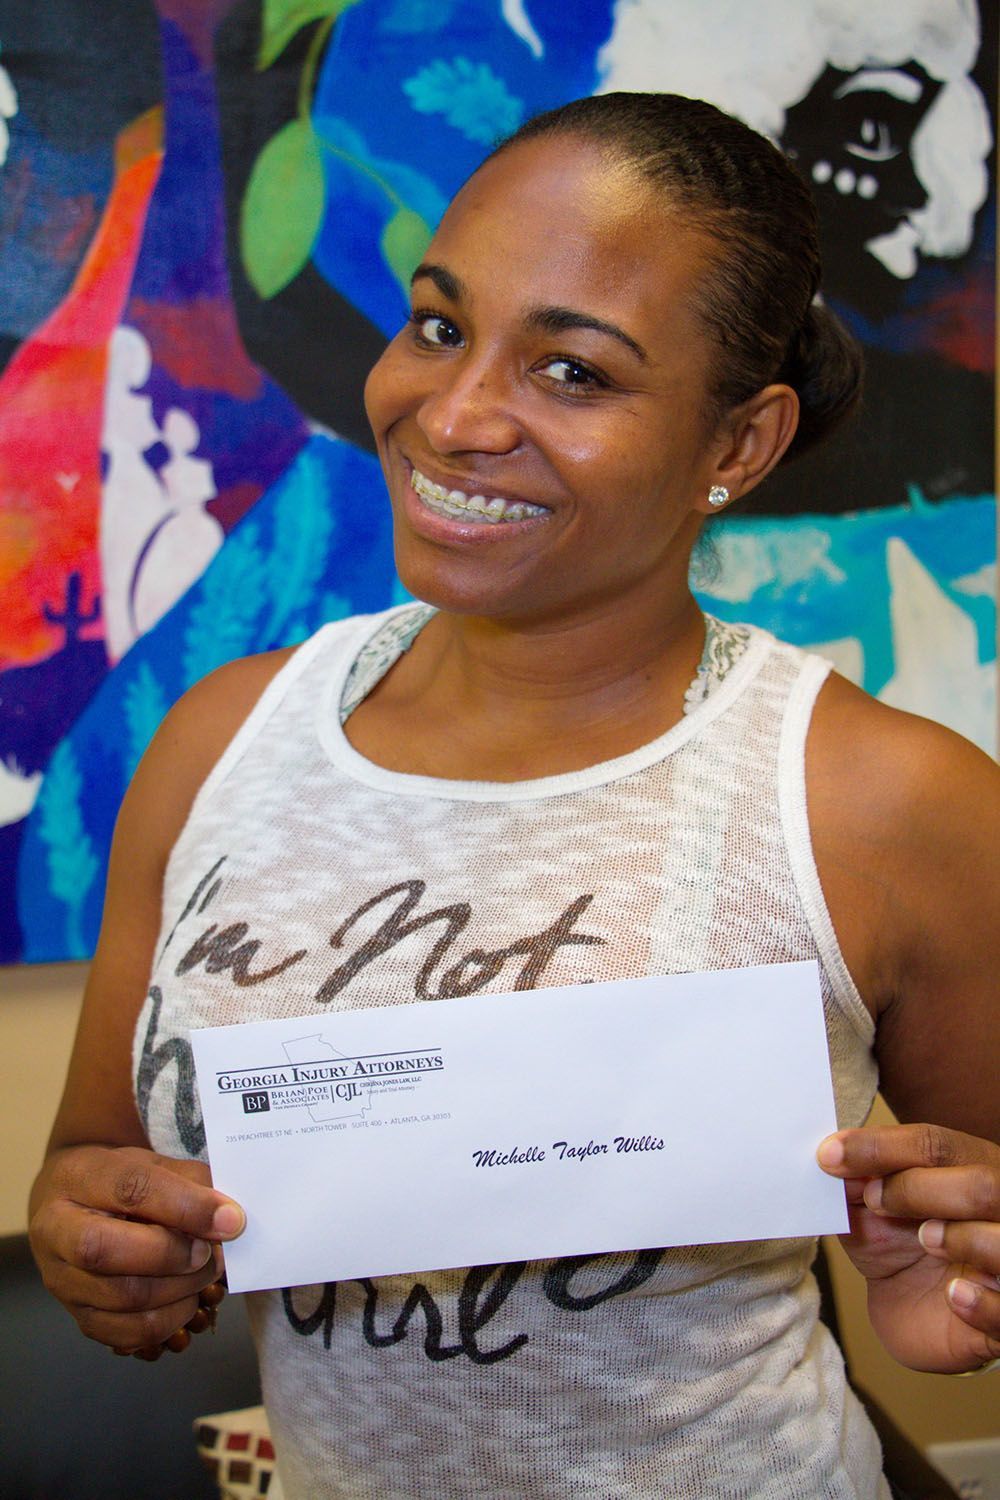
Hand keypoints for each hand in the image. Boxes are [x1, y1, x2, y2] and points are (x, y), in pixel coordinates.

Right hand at [29, 1144, 244, 1355]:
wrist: (75, 1203)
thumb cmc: (120, 1180)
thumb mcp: (153, 1163)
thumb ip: (191, 1183)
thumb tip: (228, 1219)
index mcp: (77, 1177)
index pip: (131, 1189)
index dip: (187, 1207)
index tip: (231, 1220)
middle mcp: (56, 1230)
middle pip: (107, 1252)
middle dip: (175, 1256)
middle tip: (212, 1252)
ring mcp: (61, 1279)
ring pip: (121, 1299)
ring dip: (179, 1292)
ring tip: (204, 1274)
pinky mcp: (77, 1315)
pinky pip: (125, 1334)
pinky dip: (167, 1322)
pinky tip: (184, 1299)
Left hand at [818, 1124, 999, 1372]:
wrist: (922, 1320)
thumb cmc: (904, 1253)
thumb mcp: (873, 1217)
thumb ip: (857, 1187)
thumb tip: (831, 1159)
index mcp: (969, 1169)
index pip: (935, 1145)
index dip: (881, 1147)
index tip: (829, 1156)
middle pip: (979, 1184)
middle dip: (917, 1189)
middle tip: (873, 1201)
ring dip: (957, 1237)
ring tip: (925, 1240)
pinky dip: (978, 1301)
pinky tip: (953, 1295)